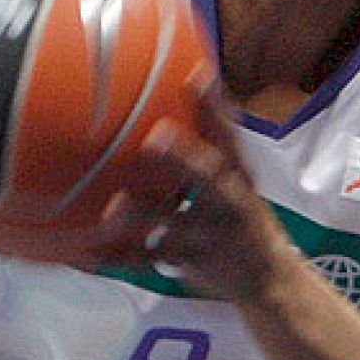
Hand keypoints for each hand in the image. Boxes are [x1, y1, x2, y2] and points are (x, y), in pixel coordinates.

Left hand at [110, 76, 298, 301]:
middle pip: (209, 176)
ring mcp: (213, 235)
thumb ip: (211, 148)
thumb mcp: (240, 182)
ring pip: (175, 222)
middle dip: (184, 156)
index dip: (215, 107)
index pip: (230, 135)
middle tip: (157, 136)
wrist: (271, 281)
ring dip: (145, 212)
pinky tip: (88, 253)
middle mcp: (230, 202)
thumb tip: (181, 98)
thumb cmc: (243, 218)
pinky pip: (151, 260)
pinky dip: (120, 256)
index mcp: (240, 177)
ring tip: (118, 202)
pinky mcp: (194, 263)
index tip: (198, 78)